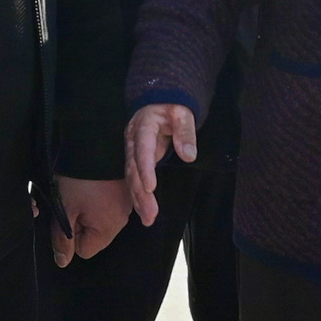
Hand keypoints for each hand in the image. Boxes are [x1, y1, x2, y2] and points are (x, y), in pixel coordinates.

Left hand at [52, 177, 136, 266]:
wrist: (96, 141)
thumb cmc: (79, 178)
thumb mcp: (64, 209)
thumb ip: (62, 239)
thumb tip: (63, 262)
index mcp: (109, 227)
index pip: (85, 250)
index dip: (70, 236)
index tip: (66, 215)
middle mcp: (123, 218)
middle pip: (94, 234)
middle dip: (80, 222)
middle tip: (71, 200)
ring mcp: (127, 202)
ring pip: (100, 218)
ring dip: (88, 208)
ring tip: (80, 188)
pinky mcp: (126, 187)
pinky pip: (108, 202)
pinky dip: (98, 196)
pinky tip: (91, 182)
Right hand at [125, 105, 193, 227]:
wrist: (159, 101)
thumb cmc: (172, 106)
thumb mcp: (183, 113)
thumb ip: (185, 132)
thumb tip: (189, 155)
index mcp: (143, 127)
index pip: (142, 149)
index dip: (145, 169)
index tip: (150, 188)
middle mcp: (133, 141)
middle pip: (134, 169)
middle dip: (141, 193)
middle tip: (150, 214)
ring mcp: (133, 151)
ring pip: (131, 177)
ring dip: (138, 199)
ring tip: (148, 219)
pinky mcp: (136, 159)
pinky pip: (134, 179)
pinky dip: (138, 196)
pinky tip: (143, 211)